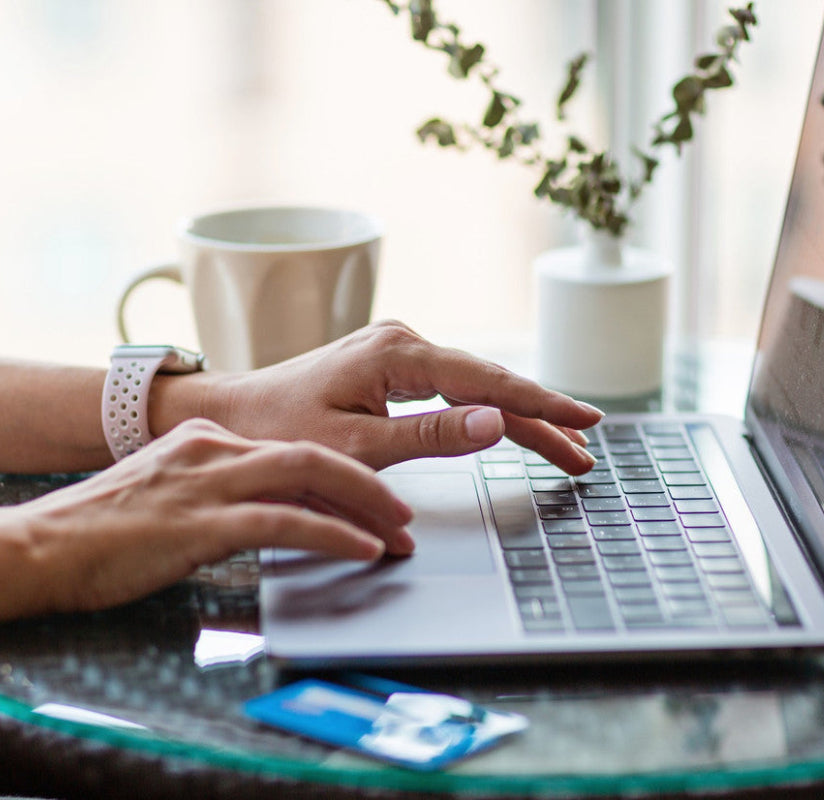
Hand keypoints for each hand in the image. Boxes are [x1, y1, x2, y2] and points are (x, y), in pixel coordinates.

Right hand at [18, 419, 413, 613]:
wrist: (37, 546)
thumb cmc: (98, 532)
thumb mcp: (167, 494)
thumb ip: (214, 492)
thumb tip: (265, 513)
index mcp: (207, 438)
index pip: (292, 448)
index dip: (342, 474)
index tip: (373, 500)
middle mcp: (214, 448)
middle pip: (313, 452)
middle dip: (368, 482)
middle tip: (404, 513)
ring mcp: (207, 480)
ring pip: (308, 475)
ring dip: (365, 504)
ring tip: (398, 532)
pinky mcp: (200, 520)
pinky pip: (284, 520)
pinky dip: (332, 533)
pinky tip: (361, 549)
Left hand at [164, 320, 603, 472]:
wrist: (237, 416)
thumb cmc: (283, 434)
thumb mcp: (357, 446)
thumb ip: (430, 436)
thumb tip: (498, 421)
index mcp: (397, 354)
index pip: (488, 381)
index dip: (542, 404)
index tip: (585, 420)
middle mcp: (403, 341)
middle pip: (491, 383)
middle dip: (542, 419)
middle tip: (586, 452)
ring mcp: (399, 350)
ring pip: (477, 386)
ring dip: (521, 418)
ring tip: (567, 448)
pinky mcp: (394, 365)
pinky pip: (454, 388)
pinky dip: (488, 411)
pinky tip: (517, 424)